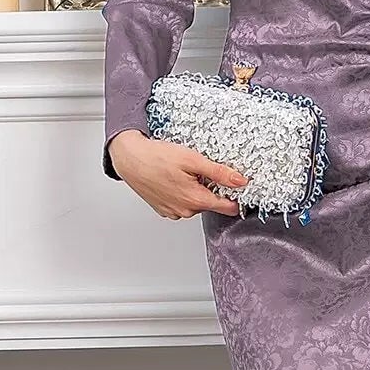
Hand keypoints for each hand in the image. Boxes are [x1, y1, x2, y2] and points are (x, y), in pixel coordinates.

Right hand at [108, 129, 247, 218]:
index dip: (235, 196)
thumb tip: (240, 181)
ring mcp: (173, 212)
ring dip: (195, 190)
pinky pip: (181, 204)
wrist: (129, 158)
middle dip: (211, 188)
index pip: (228, 208)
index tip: (235, 185)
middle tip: (200, 170)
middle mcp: (185, 211)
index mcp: (196, 200)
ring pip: (195, 203)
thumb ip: (219, 173)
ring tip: (184, 173)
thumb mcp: (193, 160)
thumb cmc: (156, 157)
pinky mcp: (163, 209)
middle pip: (211, 203)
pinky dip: (182, 193)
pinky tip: (174, 179)